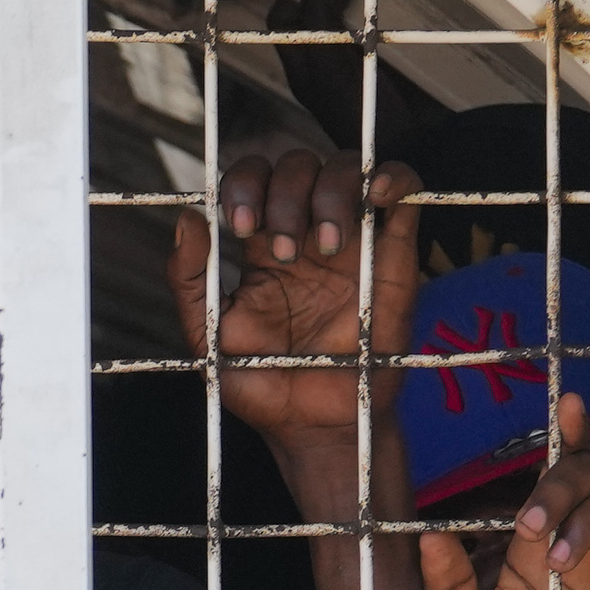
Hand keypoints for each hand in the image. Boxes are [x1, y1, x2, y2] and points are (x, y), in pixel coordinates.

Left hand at [172, 151, 424, 495]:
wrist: (317, 424)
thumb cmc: (263, 383)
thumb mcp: (209, 335)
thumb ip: (188, 281)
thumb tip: (186, 218)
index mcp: (260, 245)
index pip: (252, 179)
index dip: (244, 185)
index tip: (240, 225)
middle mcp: (306, 230)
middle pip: (296, 165)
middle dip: (285, 196)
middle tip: (282, 250)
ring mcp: (353, 235)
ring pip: (345, 167)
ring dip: (330, 193)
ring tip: (326, 246)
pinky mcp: (395, 248)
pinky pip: (403, 186)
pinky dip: (393, 176)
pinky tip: (375, 196)